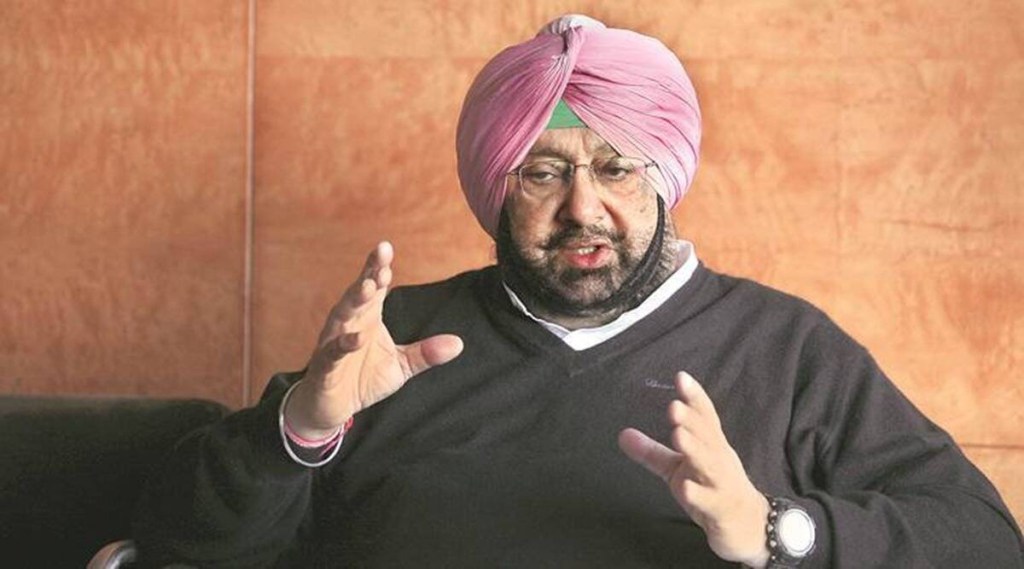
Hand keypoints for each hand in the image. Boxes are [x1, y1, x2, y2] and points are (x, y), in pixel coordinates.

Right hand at [284, 241, 463, 438]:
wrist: (333, 408)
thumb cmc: (363, 379)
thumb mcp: (400, 366)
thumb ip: (425, 353)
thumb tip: (458, 343)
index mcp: (367, 318)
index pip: (374, 287)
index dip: (378, 268)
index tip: (386, 249)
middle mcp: (349, 324)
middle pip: (358, 295)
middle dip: (368, 277)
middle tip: (381, 263)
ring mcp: (334, 343)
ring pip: (342, 316)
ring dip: (354, 301)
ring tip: (368, 288)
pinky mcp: (325, 366)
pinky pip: (332, 352)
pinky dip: (343, 344)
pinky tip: (355, 338)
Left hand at [618, 371, 769, 567]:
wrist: (749, 527)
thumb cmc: (712, 489)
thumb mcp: (678, 469)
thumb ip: (652, 452)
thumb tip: (622, 434)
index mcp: (712, 446)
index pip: (706, 417)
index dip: (695, 397)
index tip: (681, 377)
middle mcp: (720, 460)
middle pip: (708, 437)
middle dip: (692, 421)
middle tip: (673, 406)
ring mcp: (722, 485)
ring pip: (711, 465)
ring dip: (695, 449)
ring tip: (677, 435)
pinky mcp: (721, 511)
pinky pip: (710, 502)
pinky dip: (699, 495)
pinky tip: (686, 489)